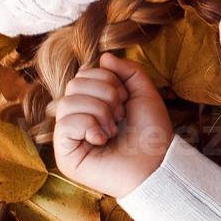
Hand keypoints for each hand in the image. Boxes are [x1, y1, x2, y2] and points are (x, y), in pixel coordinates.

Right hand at [51, 52, 174, 198]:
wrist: (156, 162)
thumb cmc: (151, 131)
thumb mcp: (144, 92)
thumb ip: (128, 71)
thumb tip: (103, 58)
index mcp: (93, 102)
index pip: (83, 74)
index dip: (107, 80)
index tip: (125, 99)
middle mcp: (78, 117)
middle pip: (73, 84)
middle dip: (104, 95)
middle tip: (120, 115)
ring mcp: (69, 136)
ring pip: (67, 102)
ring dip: (99, 112)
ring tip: (113, 129)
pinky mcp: (64, 154)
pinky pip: (64, 124)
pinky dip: (88, 126)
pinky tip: (102, 139)